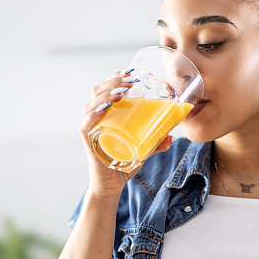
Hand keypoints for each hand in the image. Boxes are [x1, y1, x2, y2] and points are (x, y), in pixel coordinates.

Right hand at [79, 70, 173, 201]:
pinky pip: (87, 122)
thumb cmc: (123, 165)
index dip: (115, 78)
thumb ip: (155, 143)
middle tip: (131, 80)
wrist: (112, 186)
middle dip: (114, 81)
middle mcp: (94, 118)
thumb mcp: (143, 151)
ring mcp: (90, 127)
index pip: (106, 89)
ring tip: (122, 91)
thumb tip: (171, 137)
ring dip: (107, 93)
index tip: (130, 73)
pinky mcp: (88, 139)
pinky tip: (106, 107)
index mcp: (106, 115)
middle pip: (99, 91)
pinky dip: (95, 112)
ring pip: (92, 102)